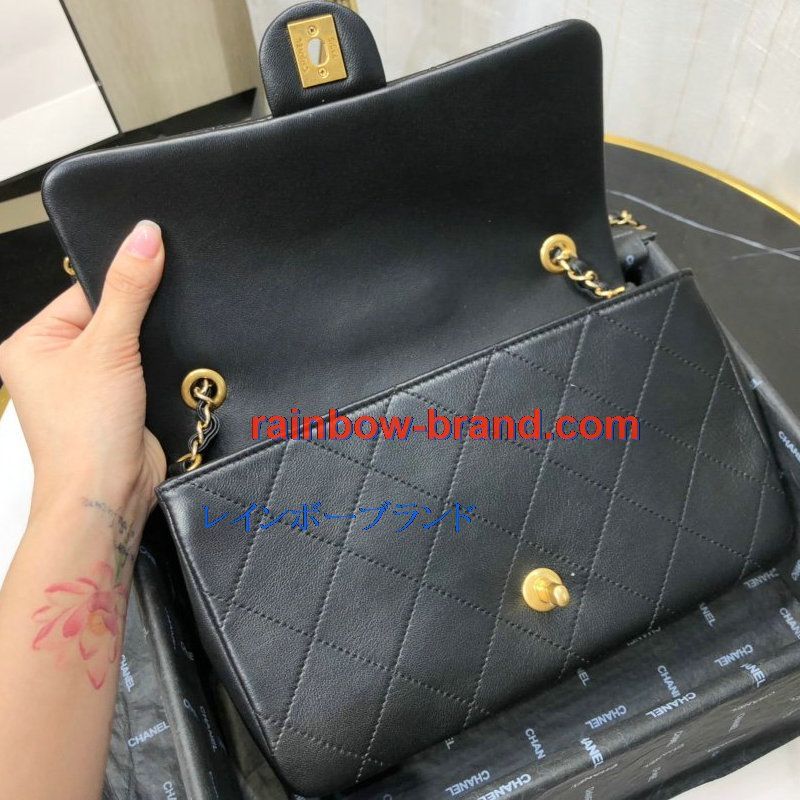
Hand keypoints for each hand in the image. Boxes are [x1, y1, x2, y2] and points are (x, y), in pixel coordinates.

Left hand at [0, 220, 165, 518]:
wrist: (109, 492)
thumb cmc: (84, 435)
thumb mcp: (107, 347)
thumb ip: (129, 289)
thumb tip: (144, 236)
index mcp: (32, 343)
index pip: (83, 290)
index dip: (119, 282)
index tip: (150, 267)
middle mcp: (56, 362)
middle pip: (111, 314)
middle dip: (138, 318)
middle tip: (147, 333)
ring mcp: (89, 384)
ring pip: (132, 341)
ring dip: (151, 345)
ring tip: (148, 363)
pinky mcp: (120, 400)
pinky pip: (145, 366)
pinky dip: (160, 365)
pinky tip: (162, 373)